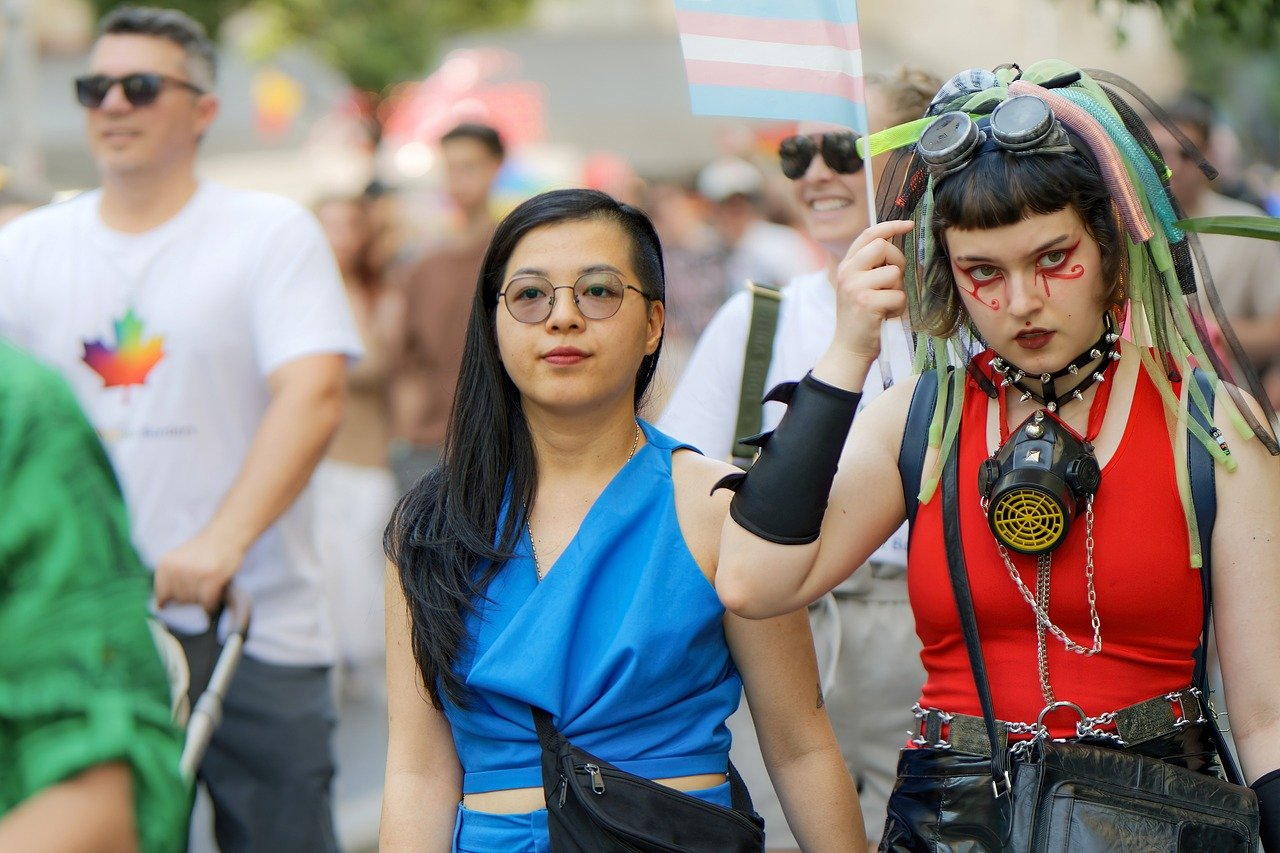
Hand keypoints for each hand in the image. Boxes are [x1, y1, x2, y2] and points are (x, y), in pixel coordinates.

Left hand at [153, 531, 244, 612]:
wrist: (226, 533)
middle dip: (192, 599)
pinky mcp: (212, 577)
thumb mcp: (179, 561)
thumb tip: (159, 607)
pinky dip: (212, 605)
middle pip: (179, 601)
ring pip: (194, 602)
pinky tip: (216, 599)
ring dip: (203, 601)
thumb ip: (170, 580)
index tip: (186, 595)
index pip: (162, 597)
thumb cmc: (204, 550)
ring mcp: (194, 573)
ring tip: (211, 587)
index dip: (175, 600)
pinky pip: (208, 603)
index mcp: (165, 565)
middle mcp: (176, 569)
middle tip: (203, 586)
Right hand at [831, 219, 913, 362]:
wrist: (850, 348)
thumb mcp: (859, 286)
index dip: (891, 226)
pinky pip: (898, 295)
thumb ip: (871, 266)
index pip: (868, 235)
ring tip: (886, 303)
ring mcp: (855, 287)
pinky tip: (886, 315)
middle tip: (893, 282)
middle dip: (898, 262)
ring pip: (894, 272)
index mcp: (847, 265)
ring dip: (898, 290)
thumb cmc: (861, 317)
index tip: (909, 224)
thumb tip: (893, 244)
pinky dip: (898, 307)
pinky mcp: (866, 303)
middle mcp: (848, 272)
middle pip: (883, 247)